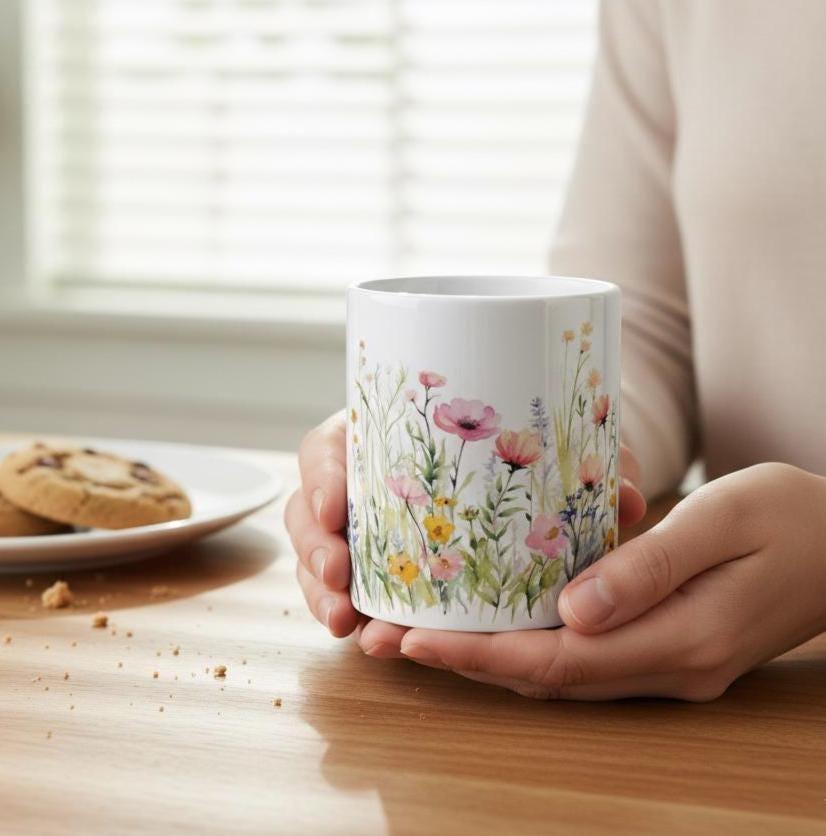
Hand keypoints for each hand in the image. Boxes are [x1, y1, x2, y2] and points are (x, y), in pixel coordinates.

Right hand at [285, 410, 646, 641]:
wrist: (528, 467)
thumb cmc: (529, 444)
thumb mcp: (555, 444)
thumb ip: (588, 463)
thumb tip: (625, 500)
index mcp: (385, 434)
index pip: (330, 442)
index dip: (321, 474)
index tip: (338, 505)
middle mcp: (364, 479)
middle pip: (312, 507)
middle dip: (313, 546)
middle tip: (340, 578)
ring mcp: (365, 525)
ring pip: (318, 554)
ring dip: (321, 591)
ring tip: (349, 624)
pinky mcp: (378, 564)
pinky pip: (345, 588)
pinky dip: (350, 612)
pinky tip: (368, 636)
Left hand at [398, 463, 825, 699]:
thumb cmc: (791, 516)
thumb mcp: (724, 521)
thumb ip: (650, 567)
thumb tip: (572, 611)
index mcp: (683, 638)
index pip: (559, 661)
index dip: (481, 656)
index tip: (417, 639)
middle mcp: (671, 669)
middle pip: (548, 678)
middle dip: (468, 662)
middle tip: (394, 636)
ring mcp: (672, 668)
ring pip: (562, 674)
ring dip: (492, 659)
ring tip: (427, 631)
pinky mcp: (670, 650)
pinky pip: (586, 660)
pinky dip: (533, 647)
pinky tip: (499, 622)